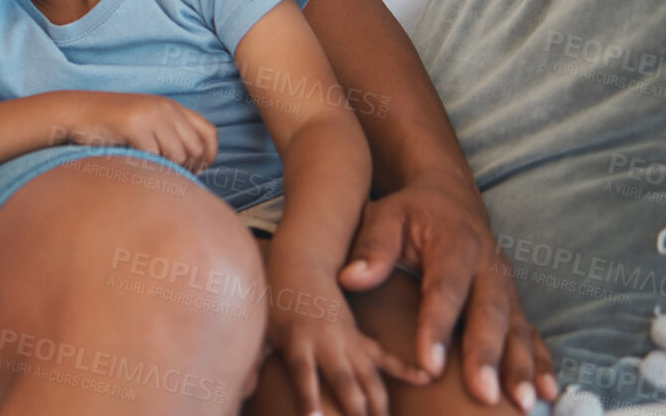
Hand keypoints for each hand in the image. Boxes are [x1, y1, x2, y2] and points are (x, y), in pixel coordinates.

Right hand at [62, 91, 218, 172]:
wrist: (76, 112)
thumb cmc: (110, 126)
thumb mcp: (147, 123)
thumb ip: (170, 135)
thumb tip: (198, 166)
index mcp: (171, 106)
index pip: (209, 133)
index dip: (209, 156)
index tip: (197, 170)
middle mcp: (165, 107)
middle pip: (195, 148)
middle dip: (187, 168)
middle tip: (169, 175)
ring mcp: (150, 114)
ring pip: (177, 154)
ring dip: (166, 168)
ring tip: (149, 169)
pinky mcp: (133, 124)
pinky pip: (154, 155)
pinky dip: (147, 165)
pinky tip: (135, 163)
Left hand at [267, 255, 427, 415]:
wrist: (300, 264)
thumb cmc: (274, 301)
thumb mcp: (260, 327)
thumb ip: (251, 358)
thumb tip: (239, 388)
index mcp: (297, 342)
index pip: (303, 376)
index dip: (309, 401)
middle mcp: (326, 343)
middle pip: (344, 381)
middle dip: (356, 410)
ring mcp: (347, 341)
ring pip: (369, 376)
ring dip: (379, 404)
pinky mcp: (360, 338)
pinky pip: (386, 358)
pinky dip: (405, 369)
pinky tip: (426, 379)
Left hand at [336, 172, 556, 411]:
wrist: (449, 199)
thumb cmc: (410, 213)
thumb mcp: (385, 216)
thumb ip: (371, 246)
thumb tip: (350, 278)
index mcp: (455, 242)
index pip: (445, 288)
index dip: (438, 326)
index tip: (430, 365)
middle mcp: (488, 264)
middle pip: (489, 312)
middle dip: (487, 355)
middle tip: (482, 394)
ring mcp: (507, 285)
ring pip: (516, 327)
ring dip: (520, 365)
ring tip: (521, 403)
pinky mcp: (515, 301)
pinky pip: (531, 332)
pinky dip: (542, 362)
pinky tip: (546, 392)